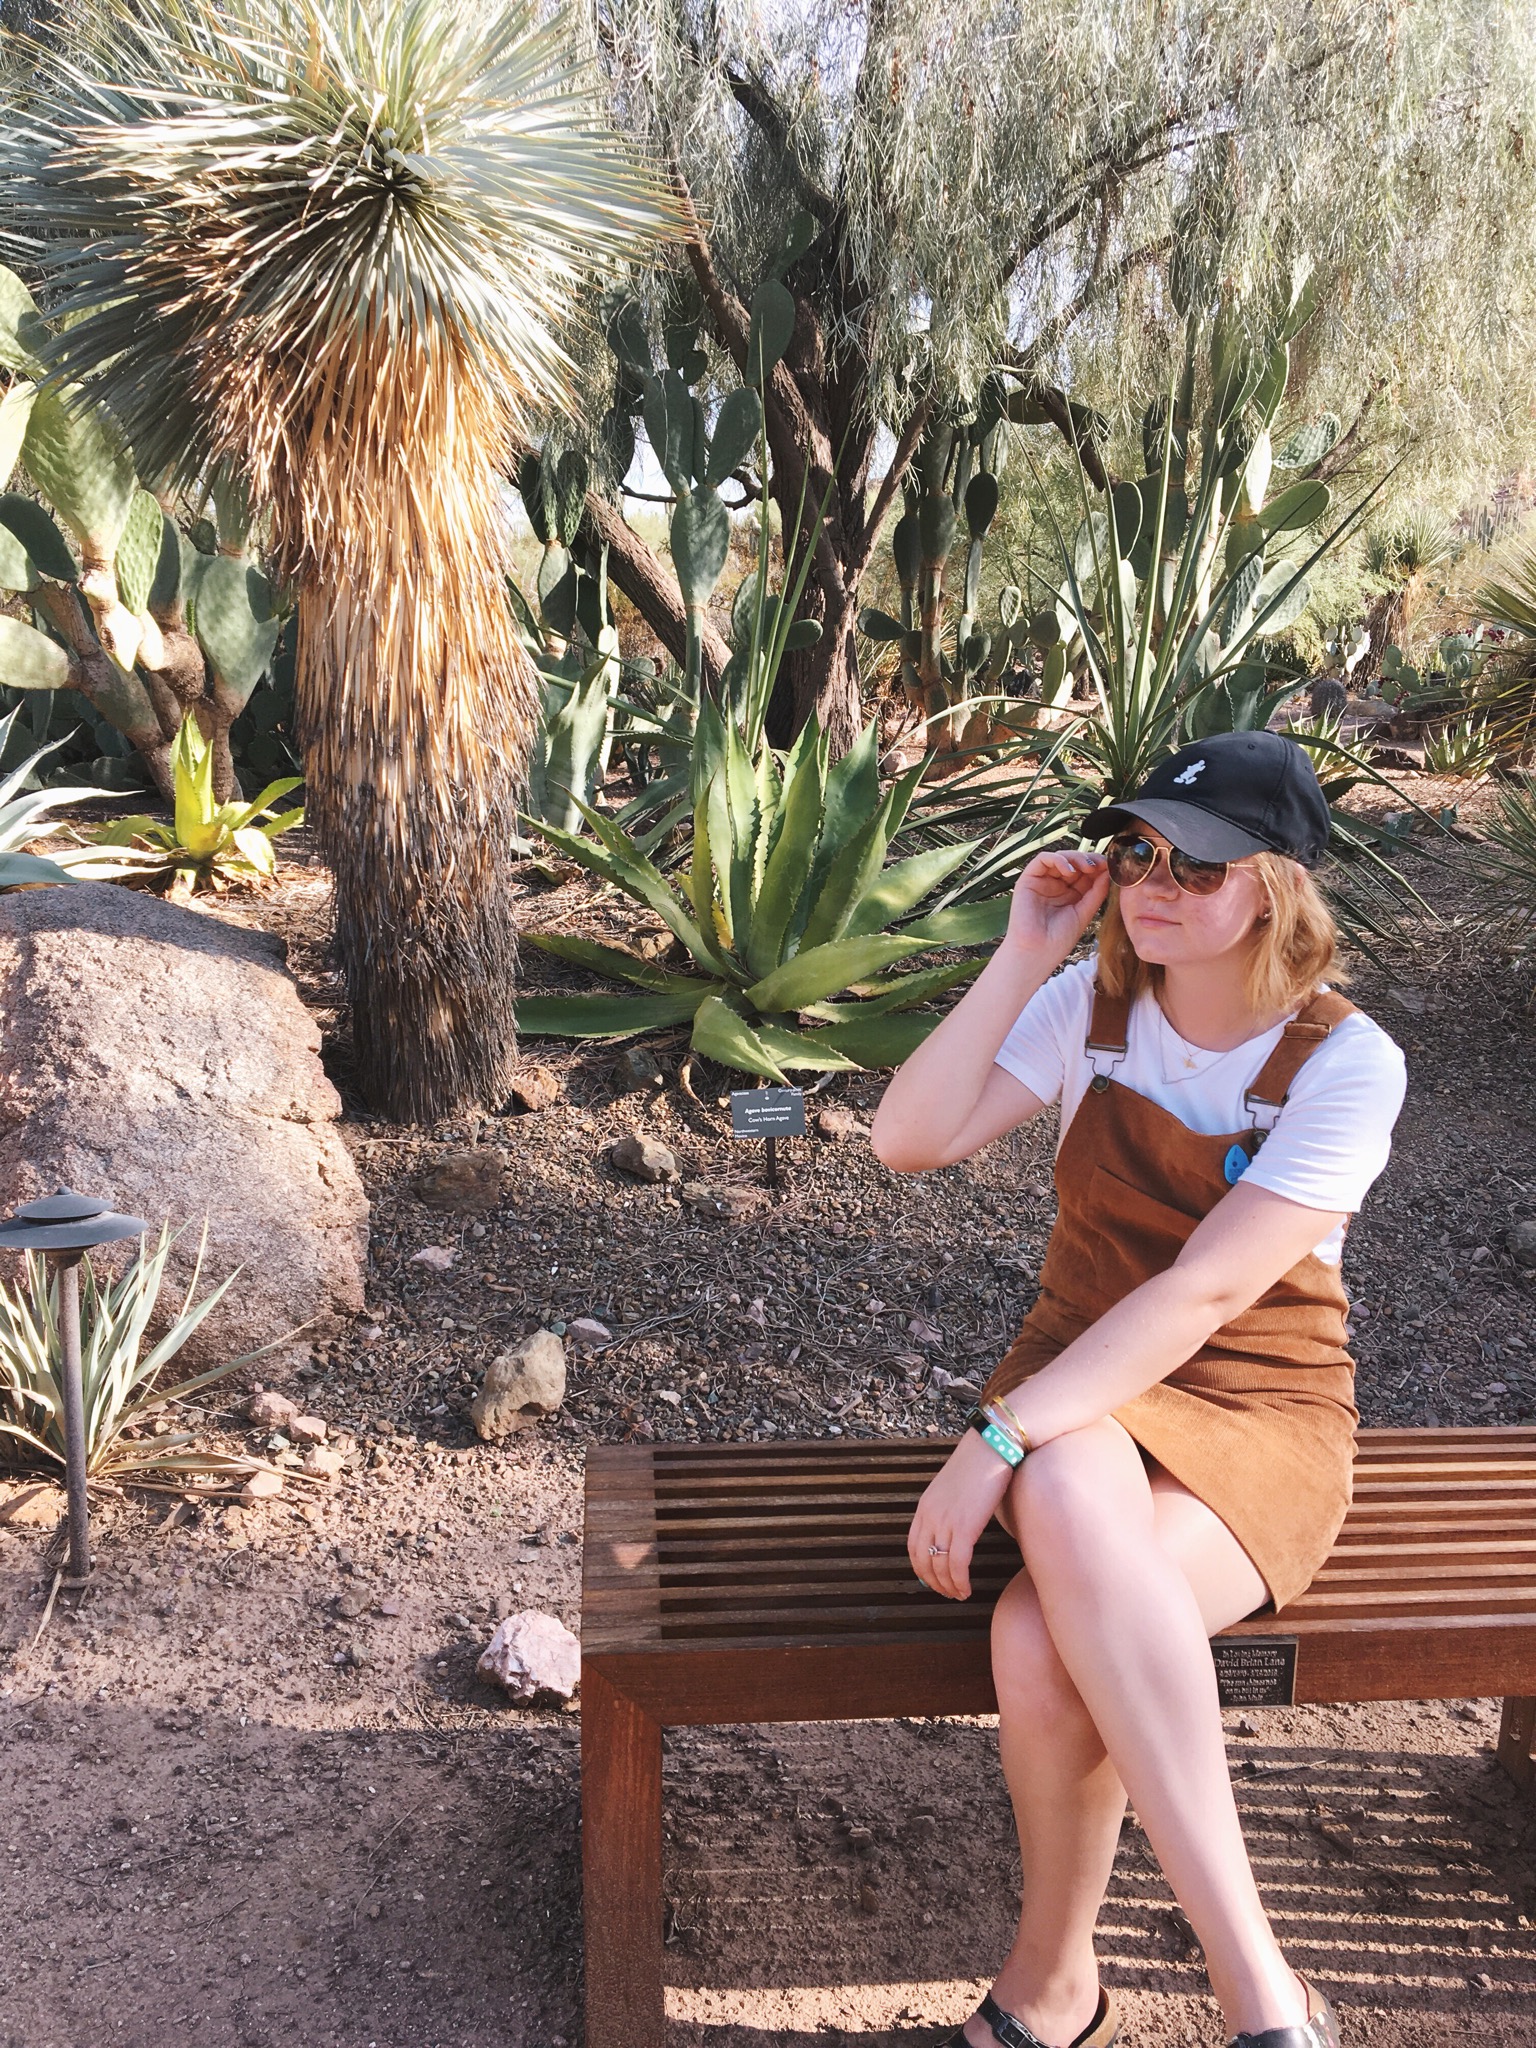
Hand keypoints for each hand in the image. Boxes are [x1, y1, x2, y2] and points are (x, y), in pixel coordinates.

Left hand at [907, 1429, 1016, 1599]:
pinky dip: (960, 1582)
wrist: (993, 1446)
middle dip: (934, 1582)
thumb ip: (950, 1508)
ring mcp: (945, 1521)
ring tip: (959, 1594)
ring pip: (940, 1566)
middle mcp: (930, 1515)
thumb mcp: (955, 1487)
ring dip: (948, 1586)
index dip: (921, 1568)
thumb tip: (958, 1527)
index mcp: (925, 1506)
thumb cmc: (981, 1463)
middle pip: (923, 1560)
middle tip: (946, 1593)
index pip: (913, 1547)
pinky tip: (967, 1589)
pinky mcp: (965, 1527)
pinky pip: (958, 1564)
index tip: (931, 1579)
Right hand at [1004, 849, 1109, 965]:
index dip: (1098, 867)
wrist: (1037, 953)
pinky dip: (1058, 859)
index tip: (1111, 867)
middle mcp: (1056, 886)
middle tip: (1101, 864)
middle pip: (1074, 862)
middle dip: (1089, 860)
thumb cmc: (1058, 940)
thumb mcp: (1085, 912)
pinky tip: (1069, 869)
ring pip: (1060, 857)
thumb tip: (1108, 872)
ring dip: (1075, 858)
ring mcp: (1042, 882)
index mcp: (1070, 894)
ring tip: (1087, 867)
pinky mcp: (1028, 880)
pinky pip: (1042, 860)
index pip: (1085, 873)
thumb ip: (1096, 892)